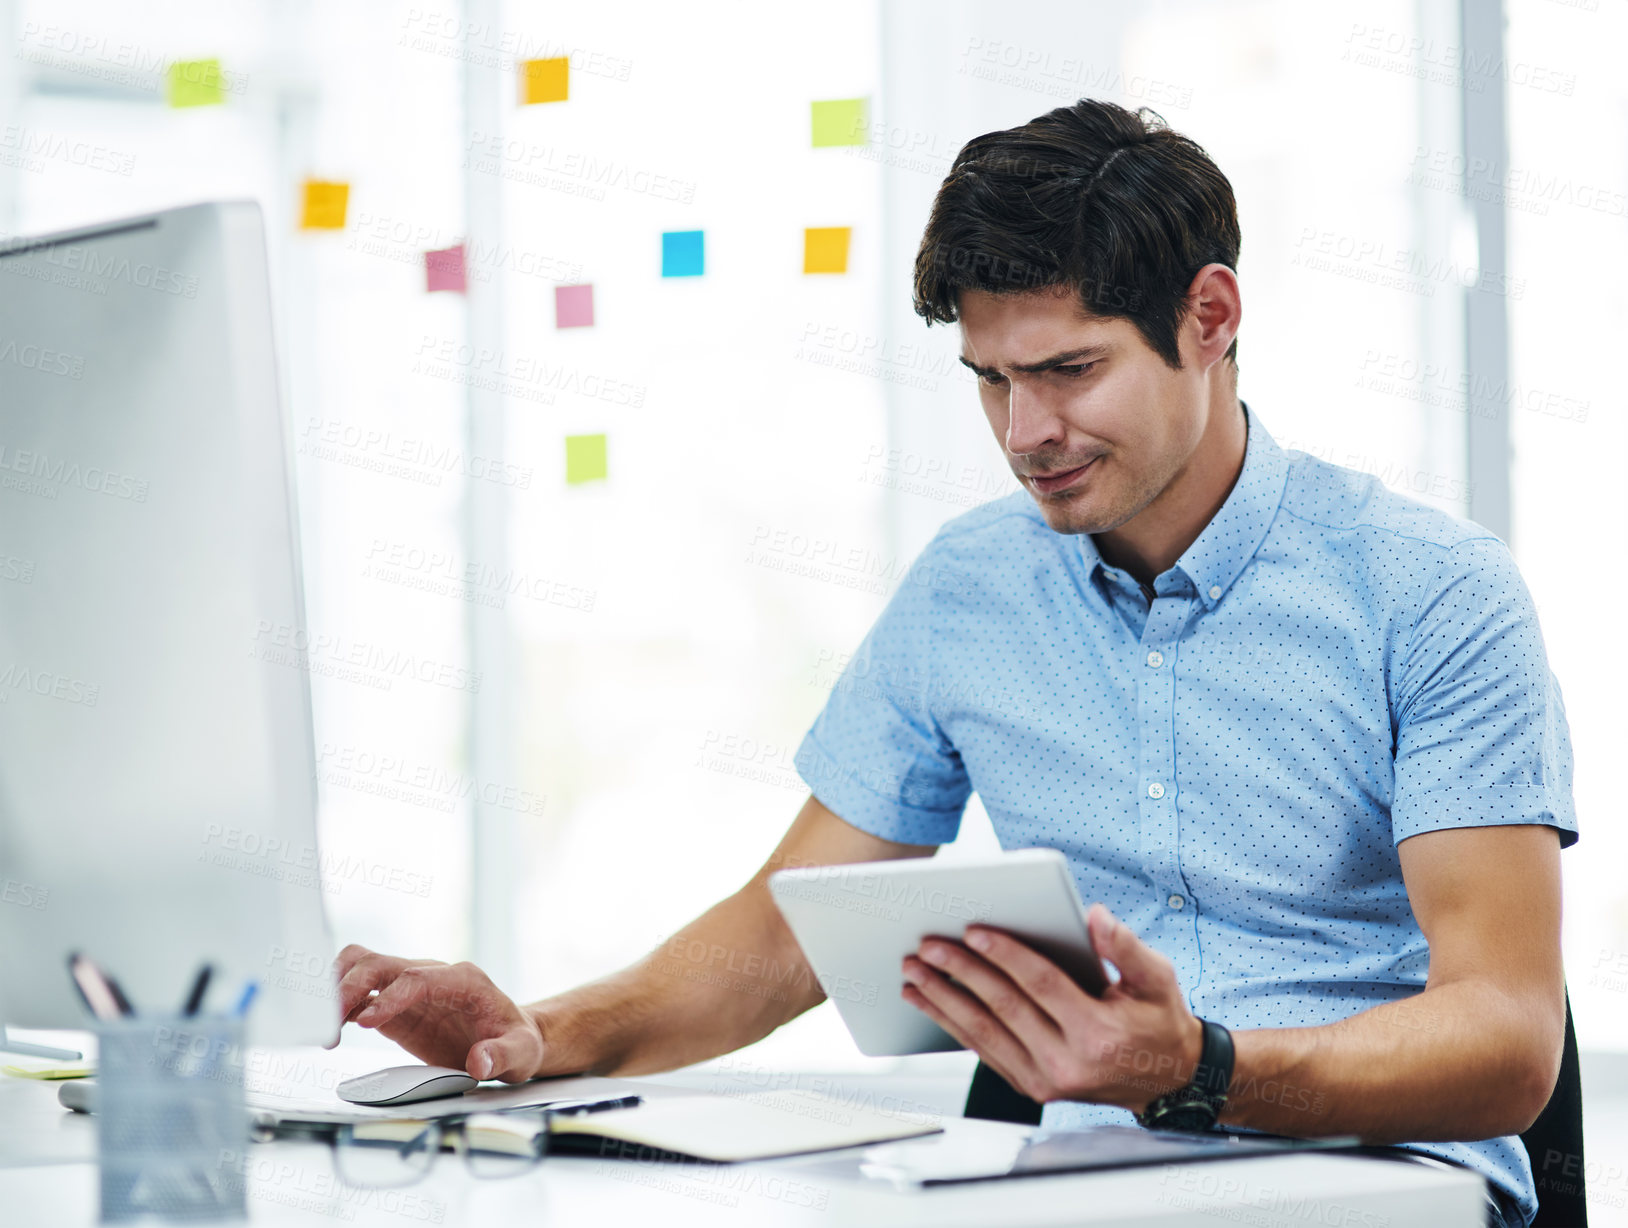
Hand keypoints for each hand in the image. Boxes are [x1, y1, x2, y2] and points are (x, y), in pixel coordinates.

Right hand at [328, 945, 548, 1081]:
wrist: (510, 1039)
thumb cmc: (516, 1041)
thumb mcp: (521, 1053)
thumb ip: (502, 1055)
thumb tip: (479, 1061)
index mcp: (463, 980)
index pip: (418, 977)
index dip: (389, 997)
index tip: (365, 1023)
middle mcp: (432, 975)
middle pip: (380, 963)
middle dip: (349, 987)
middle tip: (329, 1024)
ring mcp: (410, 987)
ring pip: (363, 967)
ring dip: (337, 990)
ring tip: (322, 1026)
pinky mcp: (395, 1006)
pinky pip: (360, 995)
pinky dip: (339, 1007)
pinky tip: (329, 1030)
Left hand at [900, 904, 1202, 1111]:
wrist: (1167, 1081)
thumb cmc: (1158, 1022)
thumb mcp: (1157, 979)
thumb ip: (1126, 946)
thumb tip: (1094, 916)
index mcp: (1098, 1033)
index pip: (1041, 985)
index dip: (1006, 955)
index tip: (974, 929)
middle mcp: (1068, 1063)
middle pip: (1003, 1008)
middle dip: (960, 973)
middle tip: (928, 945)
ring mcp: (1046, 1080)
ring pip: (984, 1034)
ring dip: (944, 1001)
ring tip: (914, 973)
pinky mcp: (1032, 1087)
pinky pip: (985, 1051)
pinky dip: (953, 1025)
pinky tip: (931, 1002)